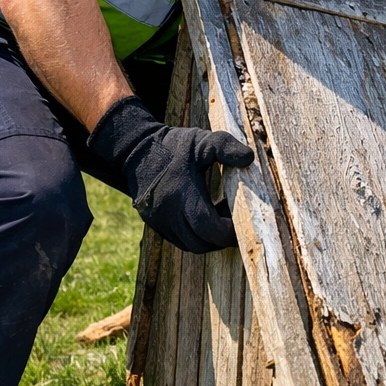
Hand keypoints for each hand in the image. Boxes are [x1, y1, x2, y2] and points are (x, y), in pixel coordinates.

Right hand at [88, 96, 253, 252]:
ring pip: (190, 245)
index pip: (206, 227)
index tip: (243, 221)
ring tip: (222, 216)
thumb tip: (248, 159)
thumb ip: (226, 146)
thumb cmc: (174, 146)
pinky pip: (180, 240)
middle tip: (237, 221)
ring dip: (209, 238)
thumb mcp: (202, 140)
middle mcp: (167, 214)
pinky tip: (206, 216)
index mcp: (180, 194)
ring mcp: (159, 222)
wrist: (136, 151)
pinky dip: (196, 236)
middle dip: (221, 238)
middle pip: (200, 243)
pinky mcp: (155, 224)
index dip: (228, 231)